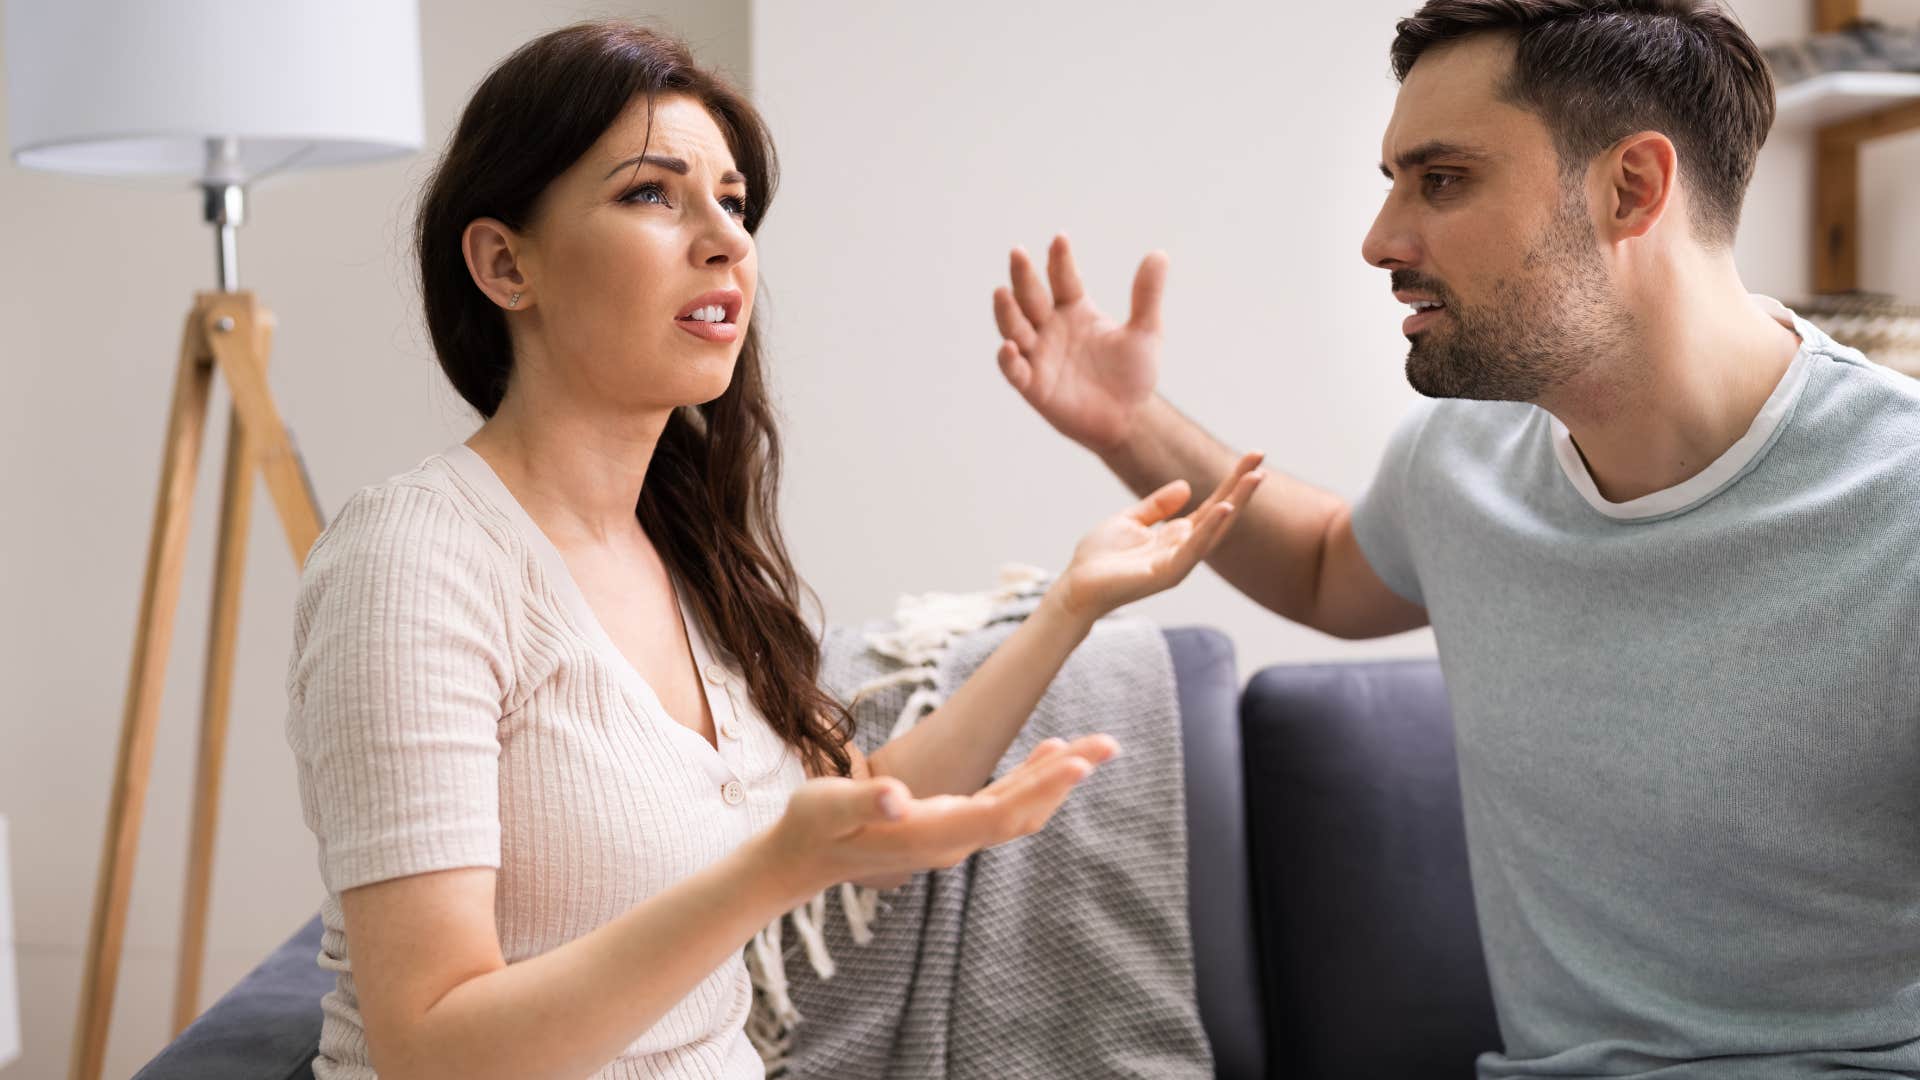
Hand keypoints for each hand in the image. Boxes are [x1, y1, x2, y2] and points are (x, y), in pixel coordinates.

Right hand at [769, 735, 1120, 897]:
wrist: (801, 860)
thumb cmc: (811, 828)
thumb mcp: (826, 808)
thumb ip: (863, 802)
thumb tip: (896, 798)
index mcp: (929, 836)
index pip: (999, 812)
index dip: (1041, 786)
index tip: (1079, 761)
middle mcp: (951, 842)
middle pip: (1021, 811)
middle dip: (1066, 778)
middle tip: (1110, 744)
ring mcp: (953, 837)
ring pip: (1017, 809)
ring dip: (1056, 779)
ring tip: (1095, 746)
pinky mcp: (948, 826)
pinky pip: (1001, 805)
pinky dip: (1029, 780)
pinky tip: (1048, 756)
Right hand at [993, 234, 1166, 454]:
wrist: (1128, 417)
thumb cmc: (1133, 374)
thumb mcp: (1145, 332)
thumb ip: (1147, 296)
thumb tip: (1160, 254)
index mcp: (1074, 309)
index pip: (1063, 278)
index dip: (1060, 260)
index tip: (1060, 239)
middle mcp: (1050, 327)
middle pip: (1032, 296)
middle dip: (1023, 276)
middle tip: (1017, 252)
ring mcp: (1039, 355)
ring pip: (1015, 327)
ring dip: (1007, 311)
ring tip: (1002, 291)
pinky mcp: (1033, 385)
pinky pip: (1015, 370)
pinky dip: (1009, 359)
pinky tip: (1008, 346)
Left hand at [1050, 451, 1264, 621]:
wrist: (1076, 585)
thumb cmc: (1099, 558)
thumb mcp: (1129, 520)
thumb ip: (1157, 505)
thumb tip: (1187, 486)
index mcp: (1177, 535)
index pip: (1213, 504)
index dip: (1232, 481)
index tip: (1253, 456)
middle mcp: (1184, 549)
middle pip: (1222, 514)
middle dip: (1242, 487)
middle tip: (1261, 460)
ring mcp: (1179, 563)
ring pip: (1215, 530)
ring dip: (1236, 503)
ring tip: (1255, 478)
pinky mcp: (1166, 574)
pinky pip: (1194, 548)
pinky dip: (1210, 528)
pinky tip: (1224, 507)